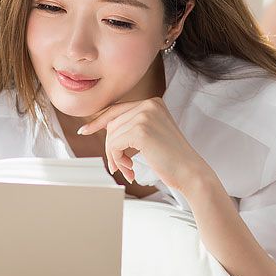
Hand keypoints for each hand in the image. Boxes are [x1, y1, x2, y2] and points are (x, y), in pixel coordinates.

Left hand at [77, 96, 209, 195]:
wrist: (191, 173)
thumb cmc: (172, 159)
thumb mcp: (153, 135)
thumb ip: (133, 126)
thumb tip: (105, 127)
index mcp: (153, 103)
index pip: (117, 109)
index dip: (99, 121)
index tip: (85, 130)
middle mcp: (149, 104)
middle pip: (112, 123)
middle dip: (111, 147)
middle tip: (121, 166)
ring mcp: (145, 115)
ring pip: (111, 135)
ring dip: (115, 156)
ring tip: (128, 169)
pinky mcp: (141, 130)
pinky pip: (114, 144)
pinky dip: (117, 159)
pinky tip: (130, 169)